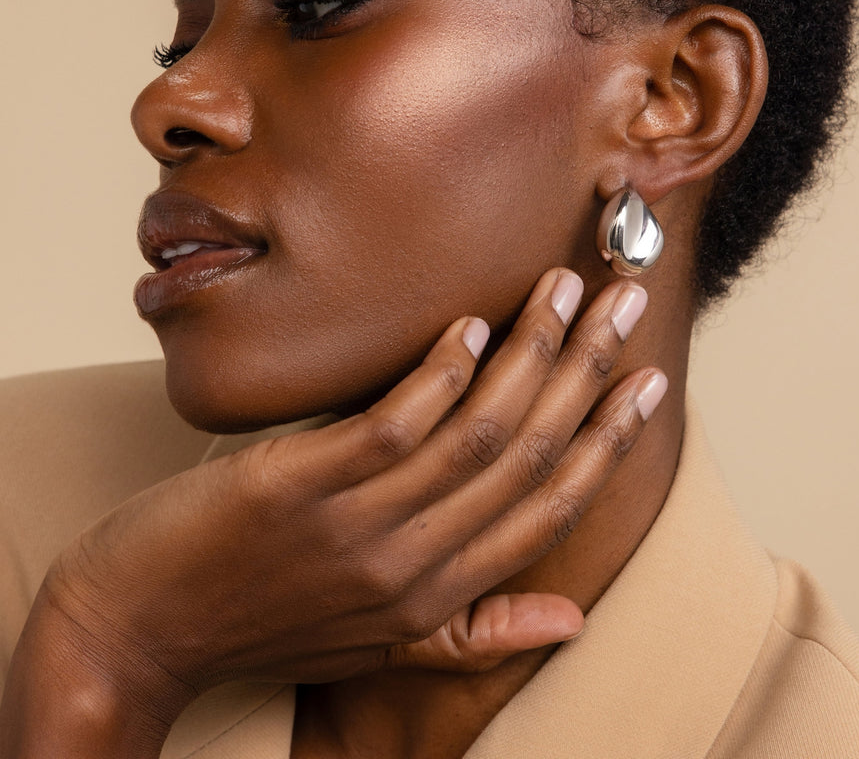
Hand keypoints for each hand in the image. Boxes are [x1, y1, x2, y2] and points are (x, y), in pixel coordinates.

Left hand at [0, 269, 665, 754]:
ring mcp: (360, 523)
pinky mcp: (299, 485)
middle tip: (626, 302)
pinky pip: (390, 422)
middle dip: (589, 371)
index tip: (648, 383)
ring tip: (563, 289)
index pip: (551, 509)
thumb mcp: (387, 639)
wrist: (141, 632)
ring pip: (475, 431)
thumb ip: (478, 629)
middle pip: (529, 455)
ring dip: (528, 354)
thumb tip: (572, 618)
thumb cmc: (270, 622)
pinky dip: (437, 373)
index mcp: (443, 592)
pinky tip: (470, 324)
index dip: (609, 443)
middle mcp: (417, 560)